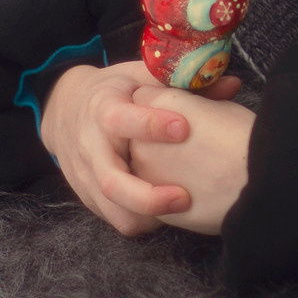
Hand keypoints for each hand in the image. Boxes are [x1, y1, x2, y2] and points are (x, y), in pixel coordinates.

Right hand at [40, 60, 236, 236]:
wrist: (64, 110)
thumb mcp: (141, 77)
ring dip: (147, 216)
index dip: (151, 125)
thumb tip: (233, 85)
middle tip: (185, 198)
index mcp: (103, 109)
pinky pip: (113, 218)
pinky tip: (165, 212)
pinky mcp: (88, 196)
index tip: (185, 129)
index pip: (121, 120)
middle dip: (148, 196)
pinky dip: (140, 220)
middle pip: (112, 182)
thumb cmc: (116, 92)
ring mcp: (86, 175)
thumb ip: (183, 82)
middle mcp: (91, 146)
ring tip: (180, 208)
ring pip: (112, 209)